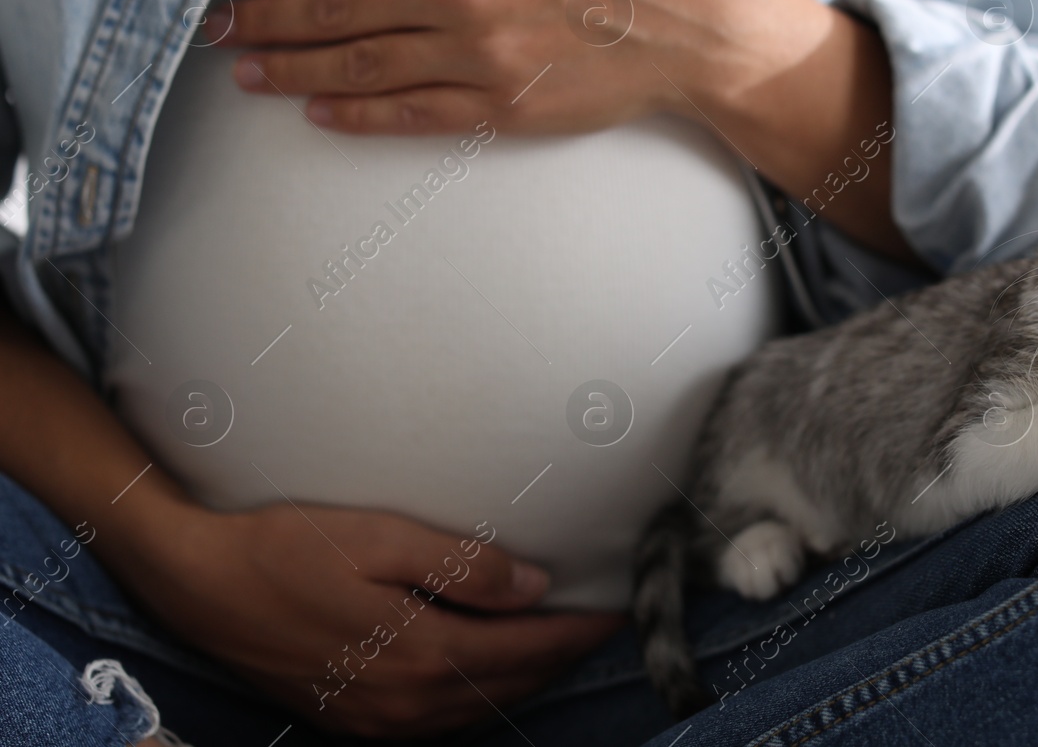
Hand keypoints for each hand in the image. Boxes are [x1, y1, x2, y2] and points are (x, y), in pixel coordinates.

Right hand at [134, 501, 621, 735]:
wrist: (198, 582)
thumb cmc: (287, 546)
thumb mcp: (381, 538)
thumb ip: (464, 565)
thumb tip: (536, 584)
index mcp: (422, 654)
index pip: (526, 650)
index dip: (576, 632)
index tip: (616, 612)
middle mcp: (405, 701)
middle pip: (508, 686)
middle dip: (559, 659)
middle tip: (597, 627)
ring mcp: (375, 719)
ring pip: (475, 711)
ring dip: (522, 682)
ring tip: (555, 647)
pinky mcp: (350, 719)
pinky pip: (436, 722)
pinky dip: (476, 699)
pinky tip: (485, 674)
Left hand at [221, 0, 832, 135]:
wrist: (682, 24)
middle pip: (335, 9)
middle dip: (267, 18)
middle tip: (221, 29)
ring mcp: (471, 56)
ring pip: (358, 65)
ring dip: (292, 70)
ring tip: (249, 73)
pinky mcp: (495, 107)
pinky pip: (409, 113)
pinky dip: (356, 114)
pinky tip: (318, 113)